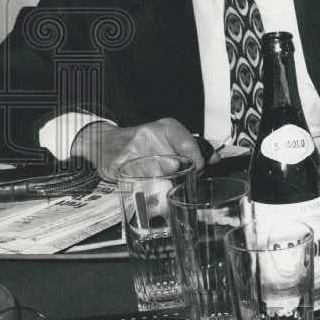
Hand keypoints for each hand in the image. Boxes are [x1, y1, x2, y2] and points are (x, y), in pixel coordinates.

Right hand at [72, 118, 204, 181]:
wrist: (105, 142)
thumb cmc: (141, 142)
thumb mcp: (167, 136)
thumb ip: (191, 147)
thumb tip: (215, 159)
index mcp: (164, 127)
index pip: (189, 145)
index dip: (197, 161)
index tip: (198, 169)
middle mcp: (148, 136)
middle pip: (174, 165)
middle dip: (177, 176)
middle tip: (173, 177)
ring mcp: (132, 152)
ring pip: (157, 178)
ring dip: (161, 185)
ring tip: (157, 181)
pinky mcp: (118, 167)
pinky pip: (139, 186)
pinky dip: (145, 191)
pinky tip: (144, 186)